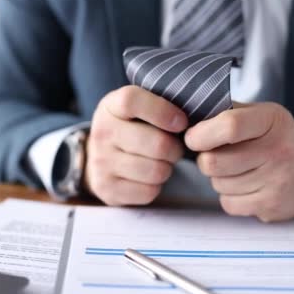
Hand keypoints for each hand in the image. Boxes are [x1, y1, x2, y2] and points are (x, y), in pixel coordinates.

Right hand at [84, 86, 187, 204]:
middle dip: (175, 149)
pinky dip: (155, 186)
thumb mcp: (136, 109)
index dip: (162, 111)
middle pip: (157, 144)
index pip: (132, 101)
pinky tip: (148, 177)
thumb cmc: (130, 128)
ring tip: (162, 162)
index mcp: (110, 107)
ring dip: (167, 168)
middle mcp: (101, 133)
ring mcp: (101, 163)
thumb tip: (195, 118)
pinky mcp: (107, 189)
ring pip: (156, 171)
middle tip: (175, 148)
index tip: (181, 122)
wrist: (98, 158)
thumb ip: (160, 104)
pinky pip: (148, 192)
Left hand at [185, 102, 293, 221]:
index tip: (192, 138)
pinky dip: (229, 195)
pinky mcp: (271, 206)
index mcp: (272, 120)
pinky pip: (228, 203)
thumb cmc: (274, 138)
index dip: (201, 135)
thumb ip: (225, 112)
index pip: (229, 127)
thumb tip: (186, 121)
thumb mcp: (259, 114)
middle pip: (214, 162)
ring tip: (238, 169)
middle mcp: (278, 151)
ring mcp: (277, 182)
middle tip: (215, 154)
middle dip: (205, 159)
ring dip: (218, 178)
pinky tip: (245, 185)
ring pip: (218, 184)